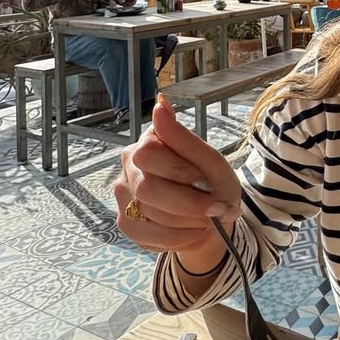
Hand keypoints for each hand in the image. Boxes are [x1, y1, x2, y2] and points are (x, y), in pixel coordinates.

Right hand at [115, 98, 241, 268]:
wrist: (214, 221)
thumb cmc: (213, 186)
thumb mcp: (210, 162)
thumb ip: (184, 138)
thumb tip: (160, 103)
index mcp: (149, 142)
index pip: (150, 155)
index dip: (182, 173)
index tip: (206, 181)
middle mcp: (129, 165)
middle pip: (147, 189)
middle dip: (189, 204)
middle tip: (215, 208)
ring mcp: (123, 195)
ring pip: (149, 215)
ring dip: (187, 222)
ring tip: (206, 219)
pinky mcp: (126, 222)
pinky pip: (147, 235)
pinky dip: (178, 237)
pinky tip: (192, 230)